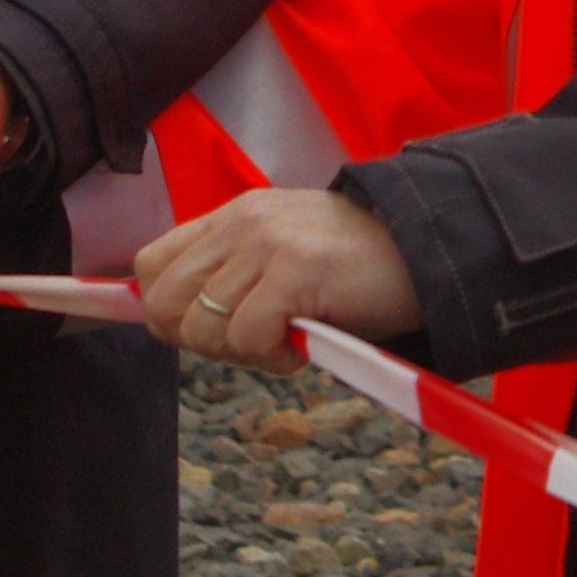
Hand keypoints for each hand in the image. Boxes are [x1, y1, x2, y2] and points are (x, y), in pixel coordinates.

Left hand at [134, 189, 418, 373]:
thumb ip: (231, 277)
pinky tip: (303, 346)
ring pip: (202, 328)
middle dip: (198, 341)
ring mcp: (267, 243)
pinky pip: (248, 338)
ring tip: (285, 342)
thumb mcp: (280, 258)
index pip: (151, 266)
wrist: (425, 250)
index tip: (207, 334)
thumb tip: (176, 323)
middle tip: (249, 345)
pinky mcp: (295, 269)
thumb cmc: (354, 267)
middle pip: (164, 303)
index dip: (166, 313)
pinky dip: (273, 359)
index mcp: (232, 216)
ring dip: (241, 354)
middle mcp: (241, 223)